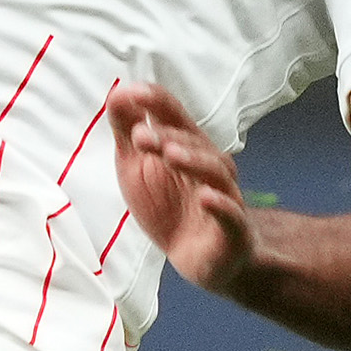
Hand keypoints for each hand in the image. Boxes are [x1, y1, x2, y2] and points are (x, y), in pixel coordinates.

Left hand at [106, 83, 255, 293]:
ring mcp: (225, 197)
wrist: (200, 259)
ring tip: (170, 155)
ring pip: (216, 172)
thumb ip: (127, 132)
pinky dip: (221, 205)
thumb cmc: (170, 206)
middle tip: (140, 136)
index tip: (133, 91)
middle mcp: (209, 166)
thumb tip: (117, 92)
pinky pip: (232, 215)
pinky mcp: (233, 231)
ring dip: (194, 161)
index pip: (175, 117)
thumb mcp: (136, 167)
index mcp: (187, 147)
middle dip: (168, 136)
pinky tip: (206, 198)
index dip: (158, 102)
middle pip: (195, 143)